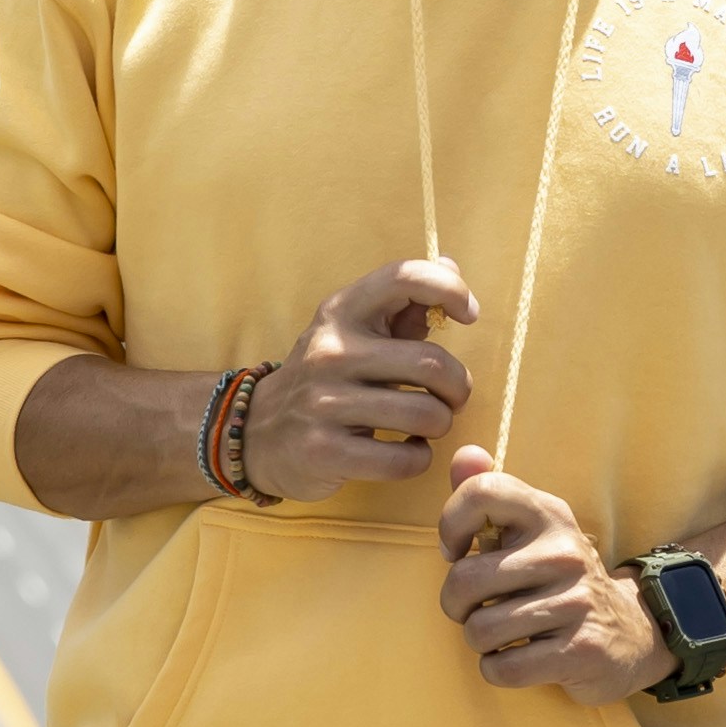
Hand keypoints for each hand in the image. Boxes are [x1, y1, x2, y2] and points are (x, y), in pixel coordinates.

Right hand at [245, 255, 477, 497]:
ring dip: (440, 425)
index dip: (450, 290)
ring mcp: (324, 402)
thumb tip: (453, 266)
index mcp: (342, 311)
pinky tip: (406, 451)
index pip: (404, 278)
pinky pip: (403, 459)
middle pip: (433, 364)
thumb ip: (405, 306)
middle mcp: (331, 351)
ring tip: (426, 426)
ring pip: (425, 415)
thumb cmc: (327, 378)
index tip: (468, 314)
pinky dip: (418, 458)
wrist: (256, 432)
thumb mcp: (355, 333)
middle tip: (451, 398)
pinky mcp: (325, 451)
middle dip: (459, 387)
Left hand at [437, 450, 669, 701]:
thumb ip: (490, 493)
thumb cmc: (558, 581)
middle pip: (465, 579)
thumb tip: (463, 454)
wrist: (630, 632)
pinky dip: (497, 669)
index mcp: (548, 514)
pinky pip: (503, 667)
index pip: (482, 493)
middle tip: (477, 608)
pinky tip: (518, 658)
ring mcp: (576, 601)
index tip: (459, 551)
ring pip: (480, 630)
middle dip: (456, 604)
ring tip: (503, 634)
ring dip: (479, 641)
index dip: (450, 525)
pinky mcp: (581, 649)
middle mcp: (564, 552)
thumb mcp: (532, 532)